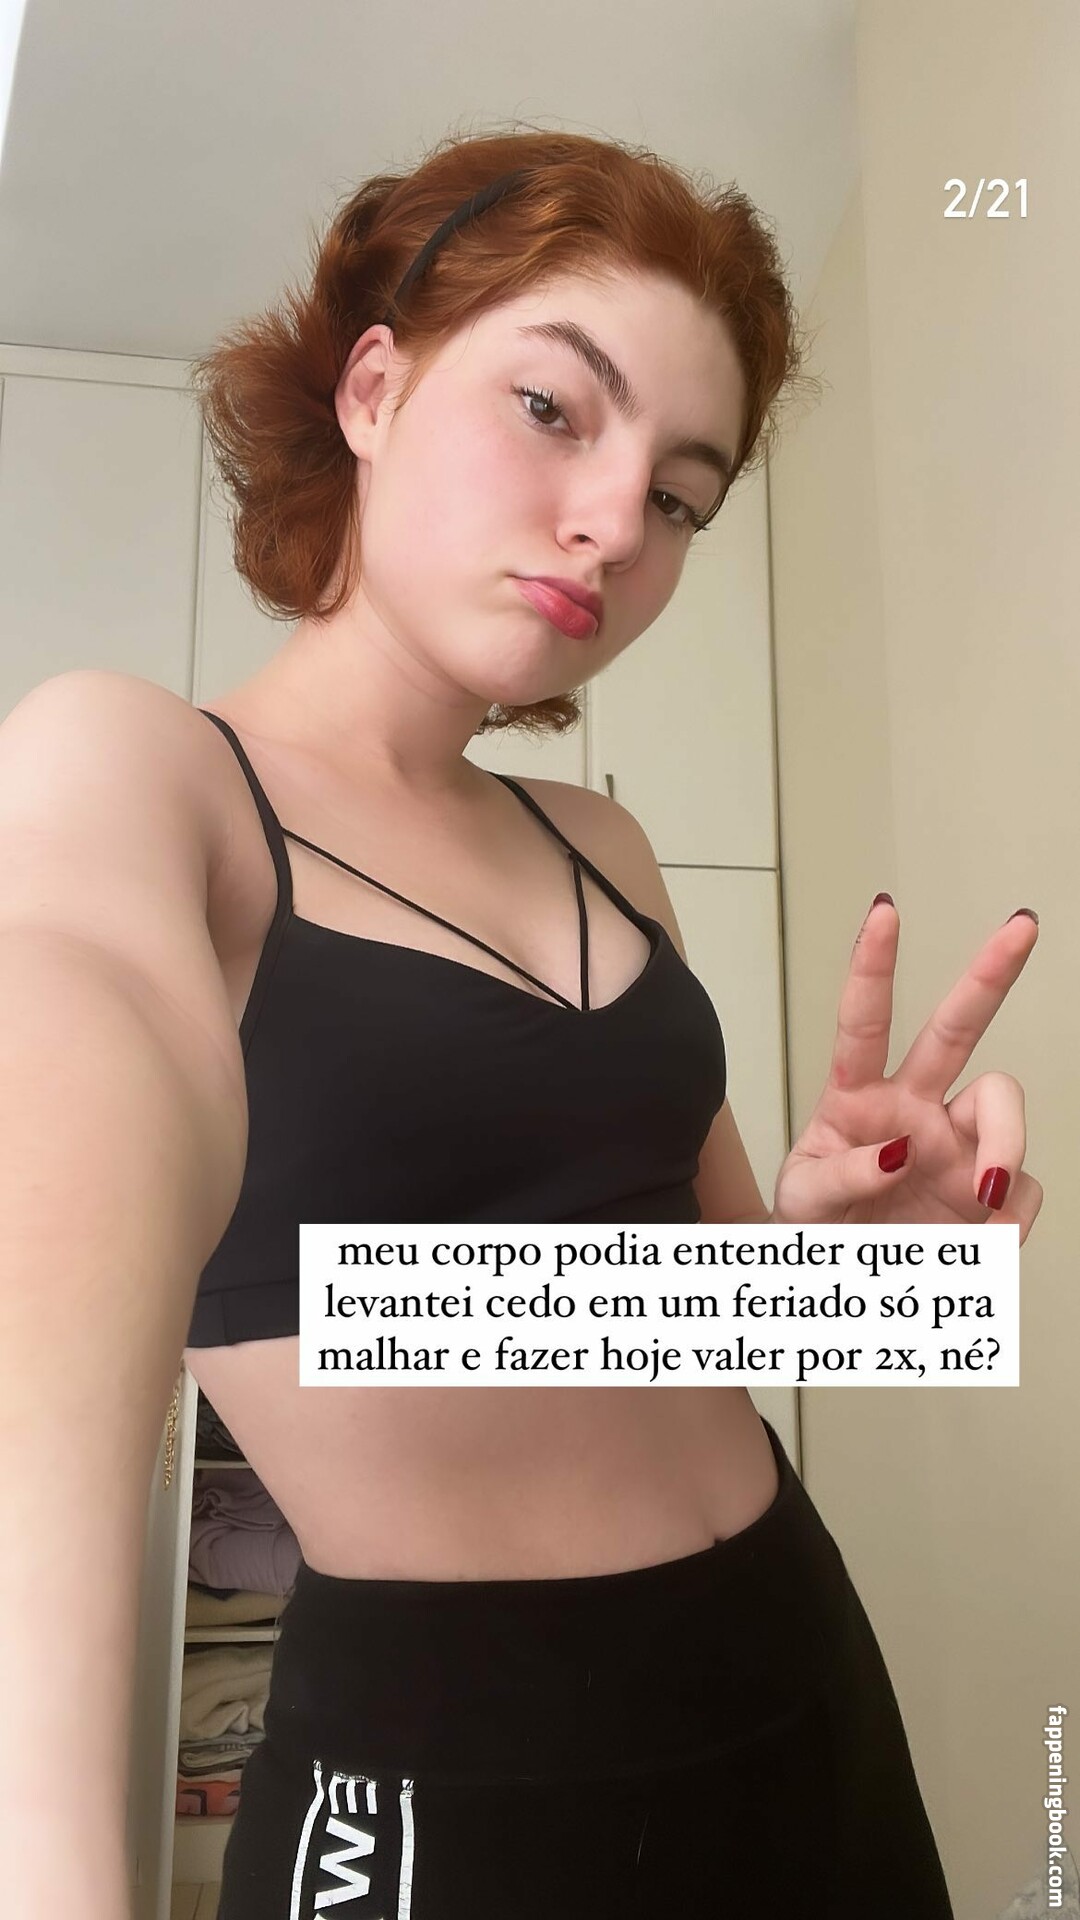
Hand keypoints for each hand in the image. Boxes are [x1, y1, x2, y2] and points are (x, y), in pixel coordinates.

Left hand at [770, 900, 1043, 1242]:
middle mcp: (913, 1107)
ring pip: (1003, 1104)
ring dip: (1007, 1142)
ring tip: (986, 1191)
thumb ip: (839, 1177)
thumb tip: (895, 1153)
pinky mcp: (986, 1193)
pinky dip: (1010, 1218)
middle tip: (1020, 927)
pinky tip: (986, 1239)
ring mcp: (955, 1145)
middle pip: (957, 1029)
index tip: (884, 912)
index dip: (873, 966)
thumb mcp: (802, 1203)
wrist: (845, 1288)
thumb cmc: (816, 1230)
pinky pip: (1020, 1190)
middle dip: (989, 974)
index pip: (864, 1022)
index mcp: (856, 1096)